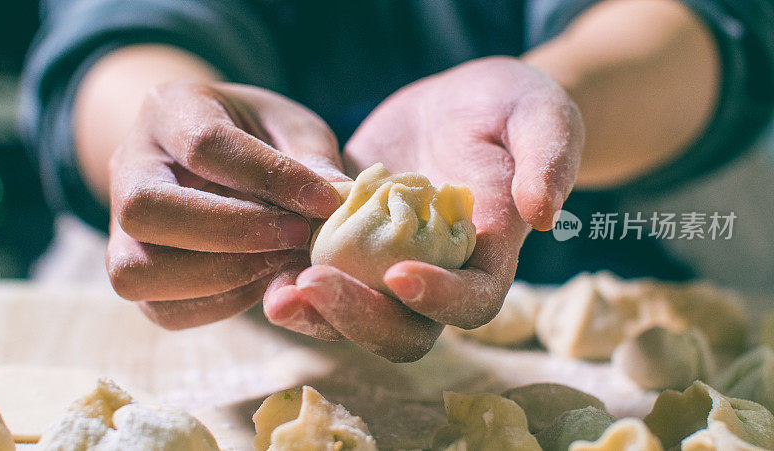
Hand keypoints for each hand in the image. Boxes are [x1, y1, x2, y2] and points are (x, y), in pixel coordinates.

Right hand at [106, 81, 347, 328]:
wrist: (212, 153)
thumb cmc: (259, 135)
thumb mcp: (290, 126)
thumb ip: (309, 157)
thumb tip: (337, 198)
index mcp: (168, 109)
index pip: (203, 144)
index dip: (268, 177)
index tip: (325, 202)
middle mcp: (128, 166)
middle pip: (144, 209)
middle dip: (230, 232)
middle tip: (297, 236)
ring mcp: (117, 224)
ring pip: (135, 270)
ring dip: (221, 276)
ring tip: (281, 262)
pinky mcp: (134, 271)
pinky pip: (161, 308)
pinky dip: (219, 304)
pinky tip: (262, 280)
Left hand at [263, 57, 583, 361]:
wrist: (459, 102)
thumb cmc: (510, 107)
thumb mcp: (541, 115)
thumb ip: (549, 159)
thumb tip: (543, 214)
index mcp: (490, 256)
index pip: (474, 302)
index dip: (441, 300)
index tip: (400, 275)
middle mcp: (440, 274)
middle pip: (407, 328)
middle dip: (362, 318)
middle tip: (315, 285)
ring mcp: (391, 264)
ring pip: (359, 316)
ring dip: (318, 315)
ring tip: (277, 295)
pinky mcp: (353, 244)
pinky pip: (326, 279)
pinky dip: (296, 283)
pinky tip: (267, 270)